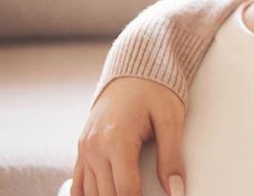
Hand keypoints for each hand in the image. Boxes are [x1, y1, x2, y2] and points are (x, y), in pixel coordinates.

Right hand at [72, 76, 185, 195]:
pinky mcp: (82, 149)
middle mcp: (95, 147)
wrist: (132, 71)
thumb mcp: (171, 118)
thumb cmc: (155, 90)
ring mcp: (85, 149)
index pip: (126, 190)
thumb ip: (172, 157)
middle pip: (107, 195)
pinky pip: (78, 184)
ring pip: (91, 193)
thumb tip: (175, 190)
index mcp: (117, 139)